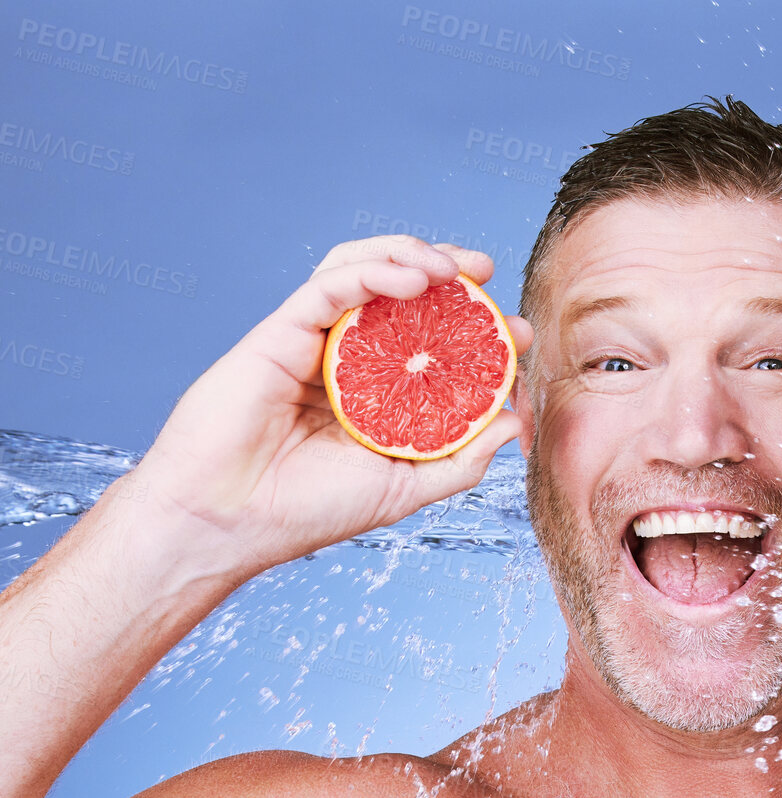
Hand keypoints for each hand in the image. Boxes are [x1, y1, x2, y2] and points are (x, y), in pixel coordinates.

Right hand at [131, 236, 533, 577]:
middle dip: (450, 276)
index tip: (516, 334)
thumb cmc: (307, 511)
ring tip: (455, 268)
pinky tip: (414, 279)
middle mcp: (345, 361)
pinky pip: (330, 285)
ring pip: (362, 272)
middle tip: (489, 274)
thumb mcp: (404, 488)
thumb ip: (460, 460)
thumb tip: (513, 422)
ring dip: (410, 256)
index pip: (431, 344)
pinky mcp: (280, 331)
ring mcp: (312, 343)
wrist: (229, 522)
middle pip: (399, 295)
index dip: (477, 330)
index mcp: (374, 394)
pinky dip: (373, 271)